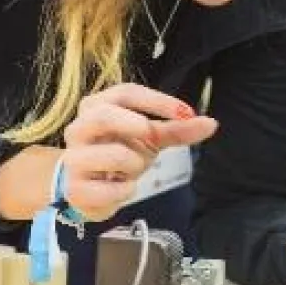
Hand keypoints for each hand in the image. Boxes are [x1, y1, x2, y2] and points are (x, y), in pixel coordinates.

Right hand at [60, 84, 216, 219]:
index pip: (126, 93)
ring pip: (113, 155)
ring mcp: (74, 159)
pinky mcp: (75, 189)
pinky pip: (110, 189)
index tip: (187, 113)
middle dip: (135, 125)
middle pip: (104, 115)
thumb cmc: (118, 154)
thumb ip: (178, 129)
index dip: (158, 101)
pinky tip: (120, 188)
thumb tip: (211, 123)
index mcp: (96, 107)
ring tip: (130, 170)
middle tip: (152, 135)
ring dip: (134, 164)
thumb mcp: (149, 138)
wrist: (88, 190)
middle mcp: (79, 128)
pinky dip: (125, 191)